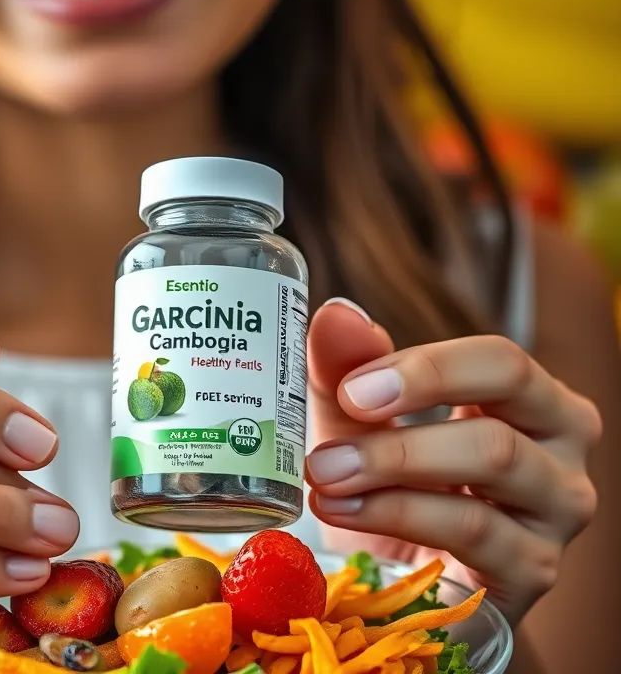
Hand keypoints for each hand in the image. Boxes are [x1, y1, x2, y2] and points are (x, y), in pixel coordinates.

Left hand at [304, 299, 601, 624]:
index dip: (428, 368)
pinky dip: (394, 514)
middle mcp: (561, 452)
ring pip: (493, 465)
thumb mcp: (359, 417)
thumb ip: (347, 364)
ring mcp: (556, 515)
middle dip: (405, 424)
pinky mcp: (534, 570)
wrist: (401, 571)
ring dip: (393, 465)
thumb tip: (336, 314)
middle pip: (504, 413)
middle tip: (332, 435)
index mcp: (531, 398)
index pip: (502, 361)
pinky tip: (342, 509)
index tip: (353, 387)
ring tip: (326, 473)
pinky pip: (472, 532)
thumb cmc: (392, 479)